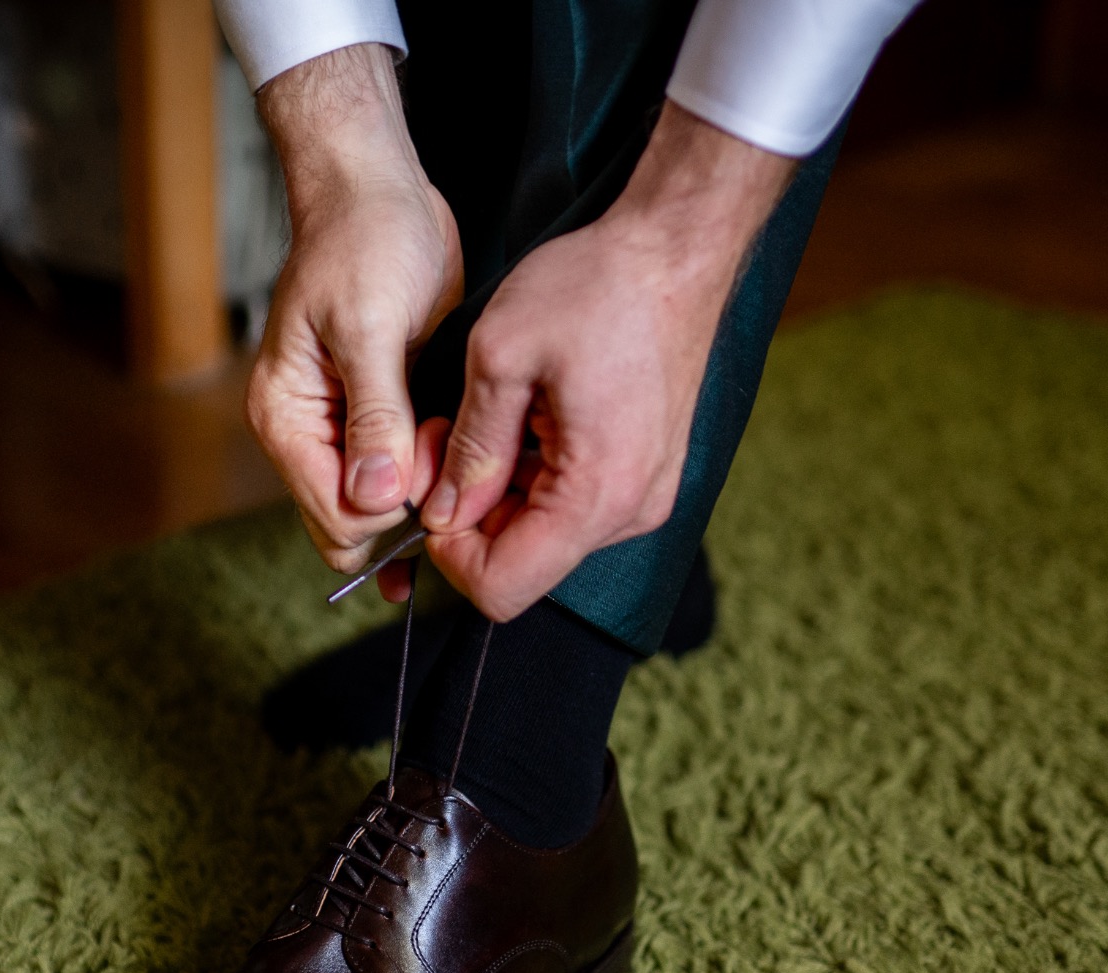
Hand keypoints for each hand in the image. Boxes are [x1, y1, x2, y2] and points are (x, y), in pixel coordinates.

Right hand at [248, 44, 463, 576]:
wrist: (381, 192)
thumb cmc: (364, 240)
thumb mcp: (370, 324)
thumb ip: (375, 415)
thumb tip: (376, 498)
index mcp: (287, 418)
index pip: (336, 517)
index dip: (394, 510)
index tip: (436, 461)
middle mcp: (309, 434)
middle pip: (354, 526)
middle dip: (410, 510)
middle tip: (451, 455)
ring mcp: (345, 429)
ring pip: (383, 507)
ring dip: (426, 493)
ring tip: (456, 439)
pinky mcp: (383, 416)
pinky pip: (404, 474)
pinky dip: (433, 472)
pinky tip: (460, 446)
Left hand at [418, 103, 796, 620]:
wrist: (677, 248)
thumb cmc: (597, 286)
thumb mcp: (503, 353)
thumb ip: (470, 448)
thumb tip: (442, 514)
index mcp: (596, 494)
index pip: (502, 588)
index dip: (449, 555)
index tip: (430, 493)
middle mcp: (629, 512)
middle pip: (522, 563)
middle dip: (466, 514)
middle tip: (442, 439)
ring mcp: (642, 496)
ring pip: (541, 532)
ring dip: (495, 490)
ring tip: (480, 416)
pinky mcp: (643, 474)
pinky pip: (569, 502)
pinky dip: (529, 474)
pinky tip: (518, 415)